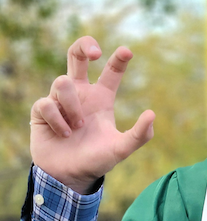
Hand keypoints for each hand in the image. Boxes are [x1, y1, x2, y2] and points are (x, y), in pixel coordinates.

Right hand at [30, 36, 154, 193]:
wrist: (69, 176)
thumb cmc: (96, 160)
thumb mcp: (121, 149)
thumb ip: (139, 135)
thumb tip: (151, 114)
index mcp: (102, 97)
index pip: (111, 71)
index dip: (119, 59)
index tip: (127, 51)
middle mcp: (81, 94)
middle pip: (77, 55)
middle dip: (84, 45)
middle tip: (95, 52)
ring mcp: (60, 100)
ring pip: (63, 81)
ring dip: (72, 106)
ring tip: (77, 128)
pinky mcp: (41, 110)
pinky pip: (47, 103)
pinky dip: (58, 119)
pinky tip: (64, 134)